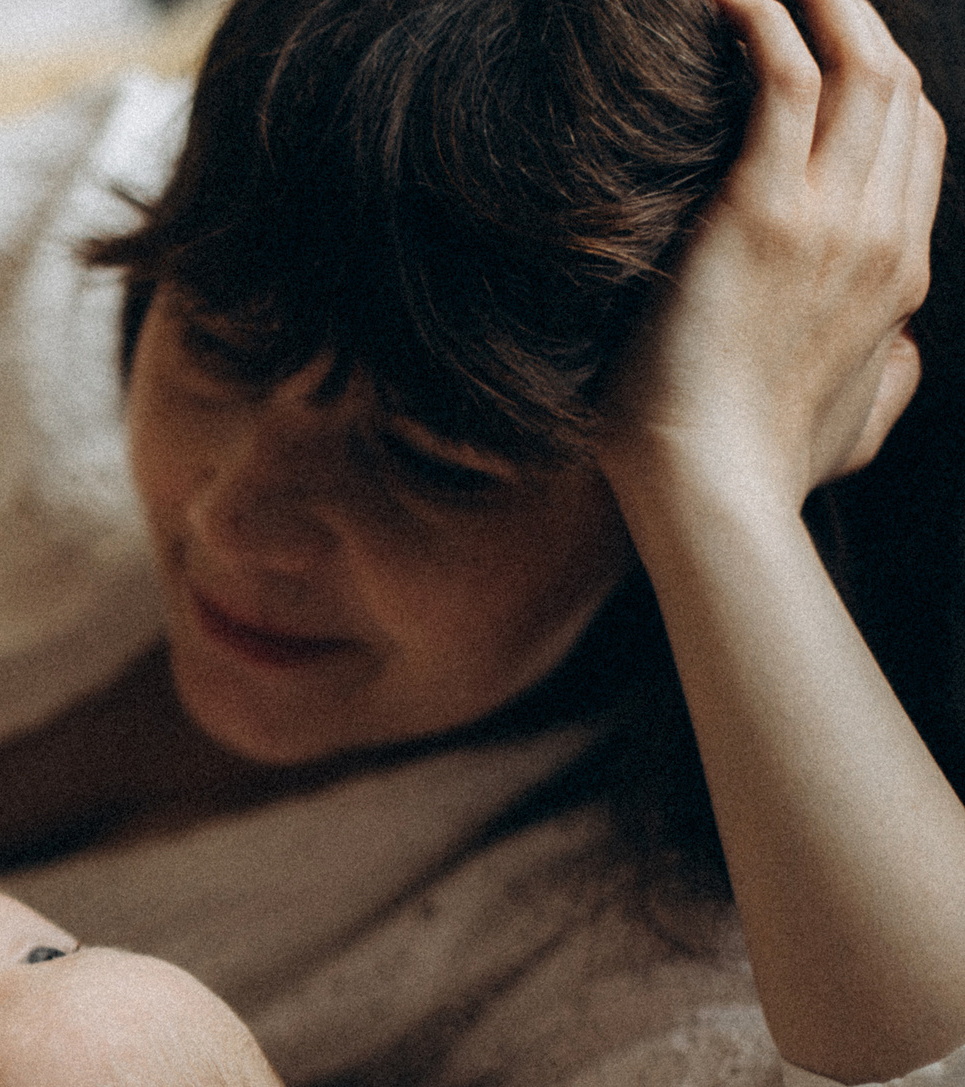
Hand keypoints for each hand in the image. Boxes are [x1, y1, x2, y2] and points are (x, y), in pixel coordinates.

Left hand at [601, 0, 942, 507]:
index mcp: (899, 276)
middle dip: (857, 23)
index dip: (881, 84)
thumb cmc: (758, 472)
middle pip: (898, 90)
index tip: (836, 50)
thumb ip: (885, 380)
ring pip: (861, 67)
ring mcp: (833, 219)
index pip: (916, 144)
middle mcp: (881, 234)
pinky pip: (782, 79)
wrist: (712, 495)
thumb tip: (900, 357)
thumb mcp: (854, 426)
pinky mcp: (762, 214)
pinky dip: (762, 20)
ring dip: (819, 5)